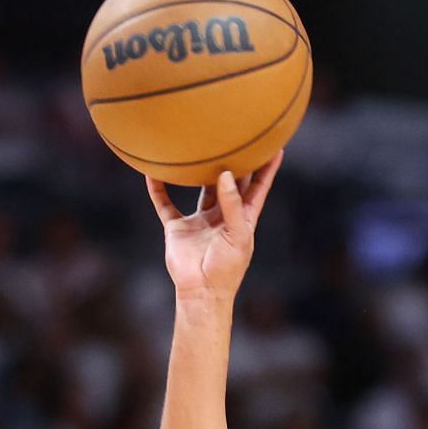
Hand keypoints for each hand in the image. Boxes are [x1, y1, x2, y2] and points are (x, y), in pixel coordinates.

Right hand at [146, 153, 282, 301]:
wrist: (202, 292)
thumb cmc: (227, 268)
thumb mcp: (237, 234)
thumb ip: (233, 205)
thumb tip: (225, 175)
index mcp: (243, 218)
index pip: (258, 187)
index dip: (267, 168)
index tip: (274, 146)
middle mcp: (222, 215)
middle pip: (229, 182)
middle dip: (233, 162)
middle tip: (233, 136)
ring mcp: (199, 220)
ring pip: (199, 188)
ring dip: (197, 171)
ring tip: (197, 145)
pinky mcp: (177, 227)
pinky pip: (165, 203)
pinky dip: (158, 189)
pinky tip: (152, 172)